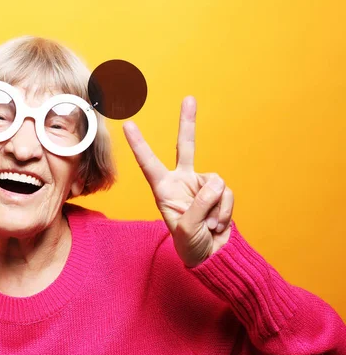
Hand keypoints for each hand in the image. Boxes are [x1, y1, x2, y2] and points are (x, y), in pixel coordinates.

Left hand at [123, 96, 233, 266]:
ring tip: (208, 225)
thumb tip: (215, 182)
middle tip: (189, 98)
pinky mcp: (219, 192)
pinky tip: (218, 224)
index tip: (128, 125)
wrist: (212, 257)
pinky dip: (225, 211)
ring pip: (215, 183)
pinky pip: (227, 193)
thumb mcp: (187, 229)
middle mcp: (182, 182)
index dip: (139, 144)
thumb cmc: (190, 245)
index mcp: (164, 189)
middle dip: (188, 122)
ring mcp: (202, 185)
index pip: (149, 163)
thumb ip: (200, 205)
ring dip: (215, 208)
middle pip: (184, 147)